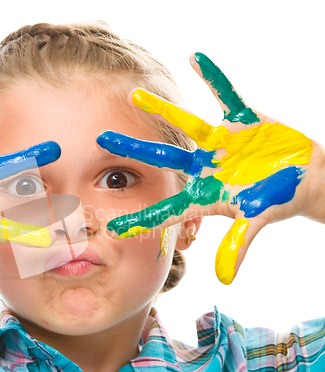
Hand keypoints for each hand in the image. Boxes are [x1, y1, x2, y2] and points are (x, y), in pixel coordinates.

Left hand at [97, 52, 323, 284]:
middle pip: (163, 158)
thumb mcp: (258, 221)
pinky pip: (226, 96)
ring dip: (162, 109)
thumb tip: (225, 279)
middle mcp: (205, 166)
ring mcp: (220, 143)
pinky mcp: (240, 122)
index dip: (140, 219)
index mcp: (205, 193)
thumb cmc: (278, 200)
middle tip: (101, 139)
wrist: (304, 176)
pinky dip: (215, 78)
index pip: (167, 209)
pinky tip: (196, 58)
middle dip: (133, 149)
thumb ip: (238, 245)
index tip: (110, 227)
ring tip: (134, 93)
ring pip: (186, 124)